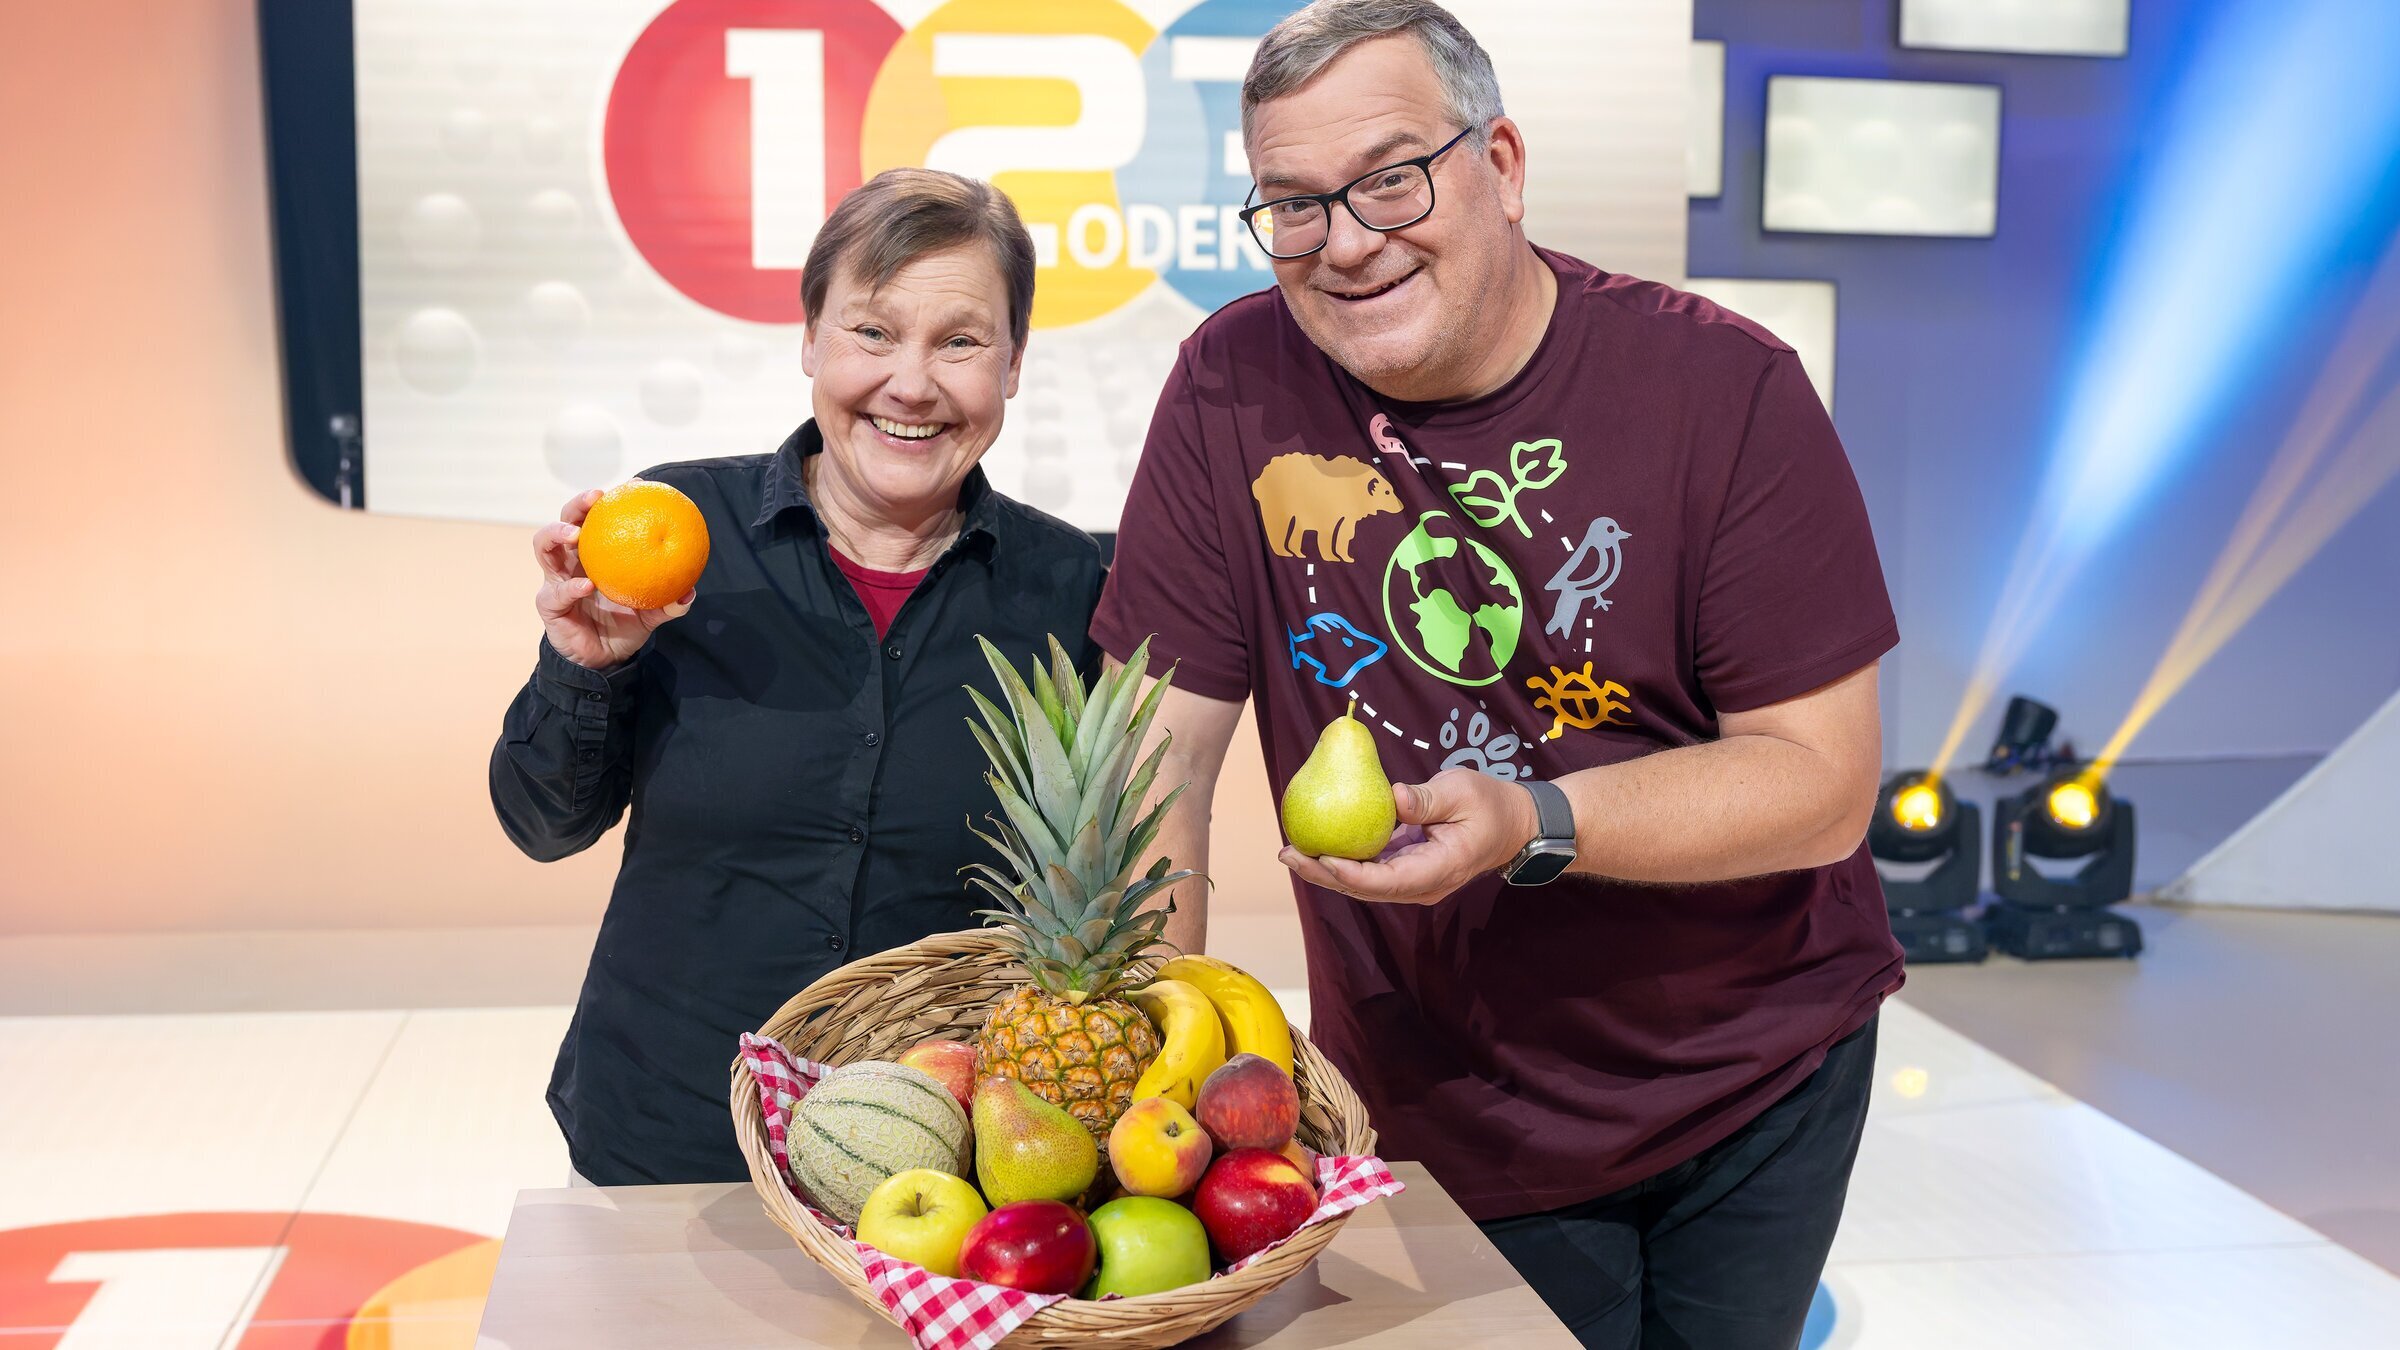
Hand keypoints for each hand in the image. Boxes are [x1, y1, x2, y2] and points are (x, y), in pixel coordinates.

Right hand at [534, 488, 693, 670]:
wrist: (602, 661)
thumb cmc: (624, 627)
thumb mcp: (651, 614)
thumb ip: (668, 604)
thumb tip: (690, 592)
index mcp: (596, 554)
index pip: (600, 518)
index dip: (613, 500)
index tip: (636, 484)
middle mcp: (572, 560)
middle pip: (565, 520)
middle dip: (577, 504)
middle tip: (597, 497)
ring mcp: (556, 579)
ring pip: (543, 546)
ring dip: (556, 533)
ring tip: (575, 533)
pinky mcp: (548, 604)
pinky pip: (556, 591)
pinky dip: (570, 587)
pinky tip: (586, 585)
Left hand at [1278, 768, 1541, 904]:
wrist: (1513, 825)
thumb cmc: (1491, 804)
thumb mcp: (1463, 792)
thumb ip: (1429, 798)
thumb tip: (1394, 798)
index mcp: (1438, 869)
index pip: (1387, 880)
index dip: (1350, 873)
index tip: (1321, 856)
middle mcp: (1421, 884)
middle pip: (1366, 888)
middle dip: (1324, 874)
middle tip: (1289, 855)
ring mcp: (1413, 880)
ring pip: (1363, 884)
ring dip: (1326, 870)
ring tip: (1291, 853)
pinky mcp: (1406, 869)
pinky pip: (1369, 870)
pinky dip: (1342, 860)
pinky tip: (1316, 844)